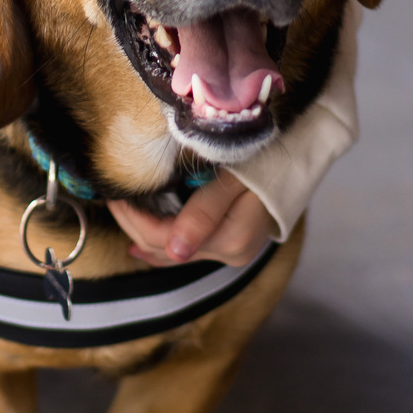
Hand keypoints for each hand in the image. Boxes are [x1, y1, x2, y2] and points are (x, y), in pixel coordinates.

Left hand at [108, 170, 275, 269]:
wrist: (302, 157)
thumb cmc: (268, 159)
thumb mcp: (234, 179)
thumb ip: (204, 213)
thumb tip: (175, 251)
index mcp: (231, 241)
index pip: (164, 239)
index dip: (133, 219)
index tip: (113, 194)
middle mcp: (231, 254)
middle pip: (165, 249)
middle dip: (133, 225)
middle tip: (111, 198)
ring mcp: (233, 252)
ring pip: (173, 252)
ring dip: (144, 233)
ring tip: (121, 213)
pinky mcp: (233, 244)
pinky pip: (187, 250)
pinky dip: (162, 244)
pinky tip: (140, 246)